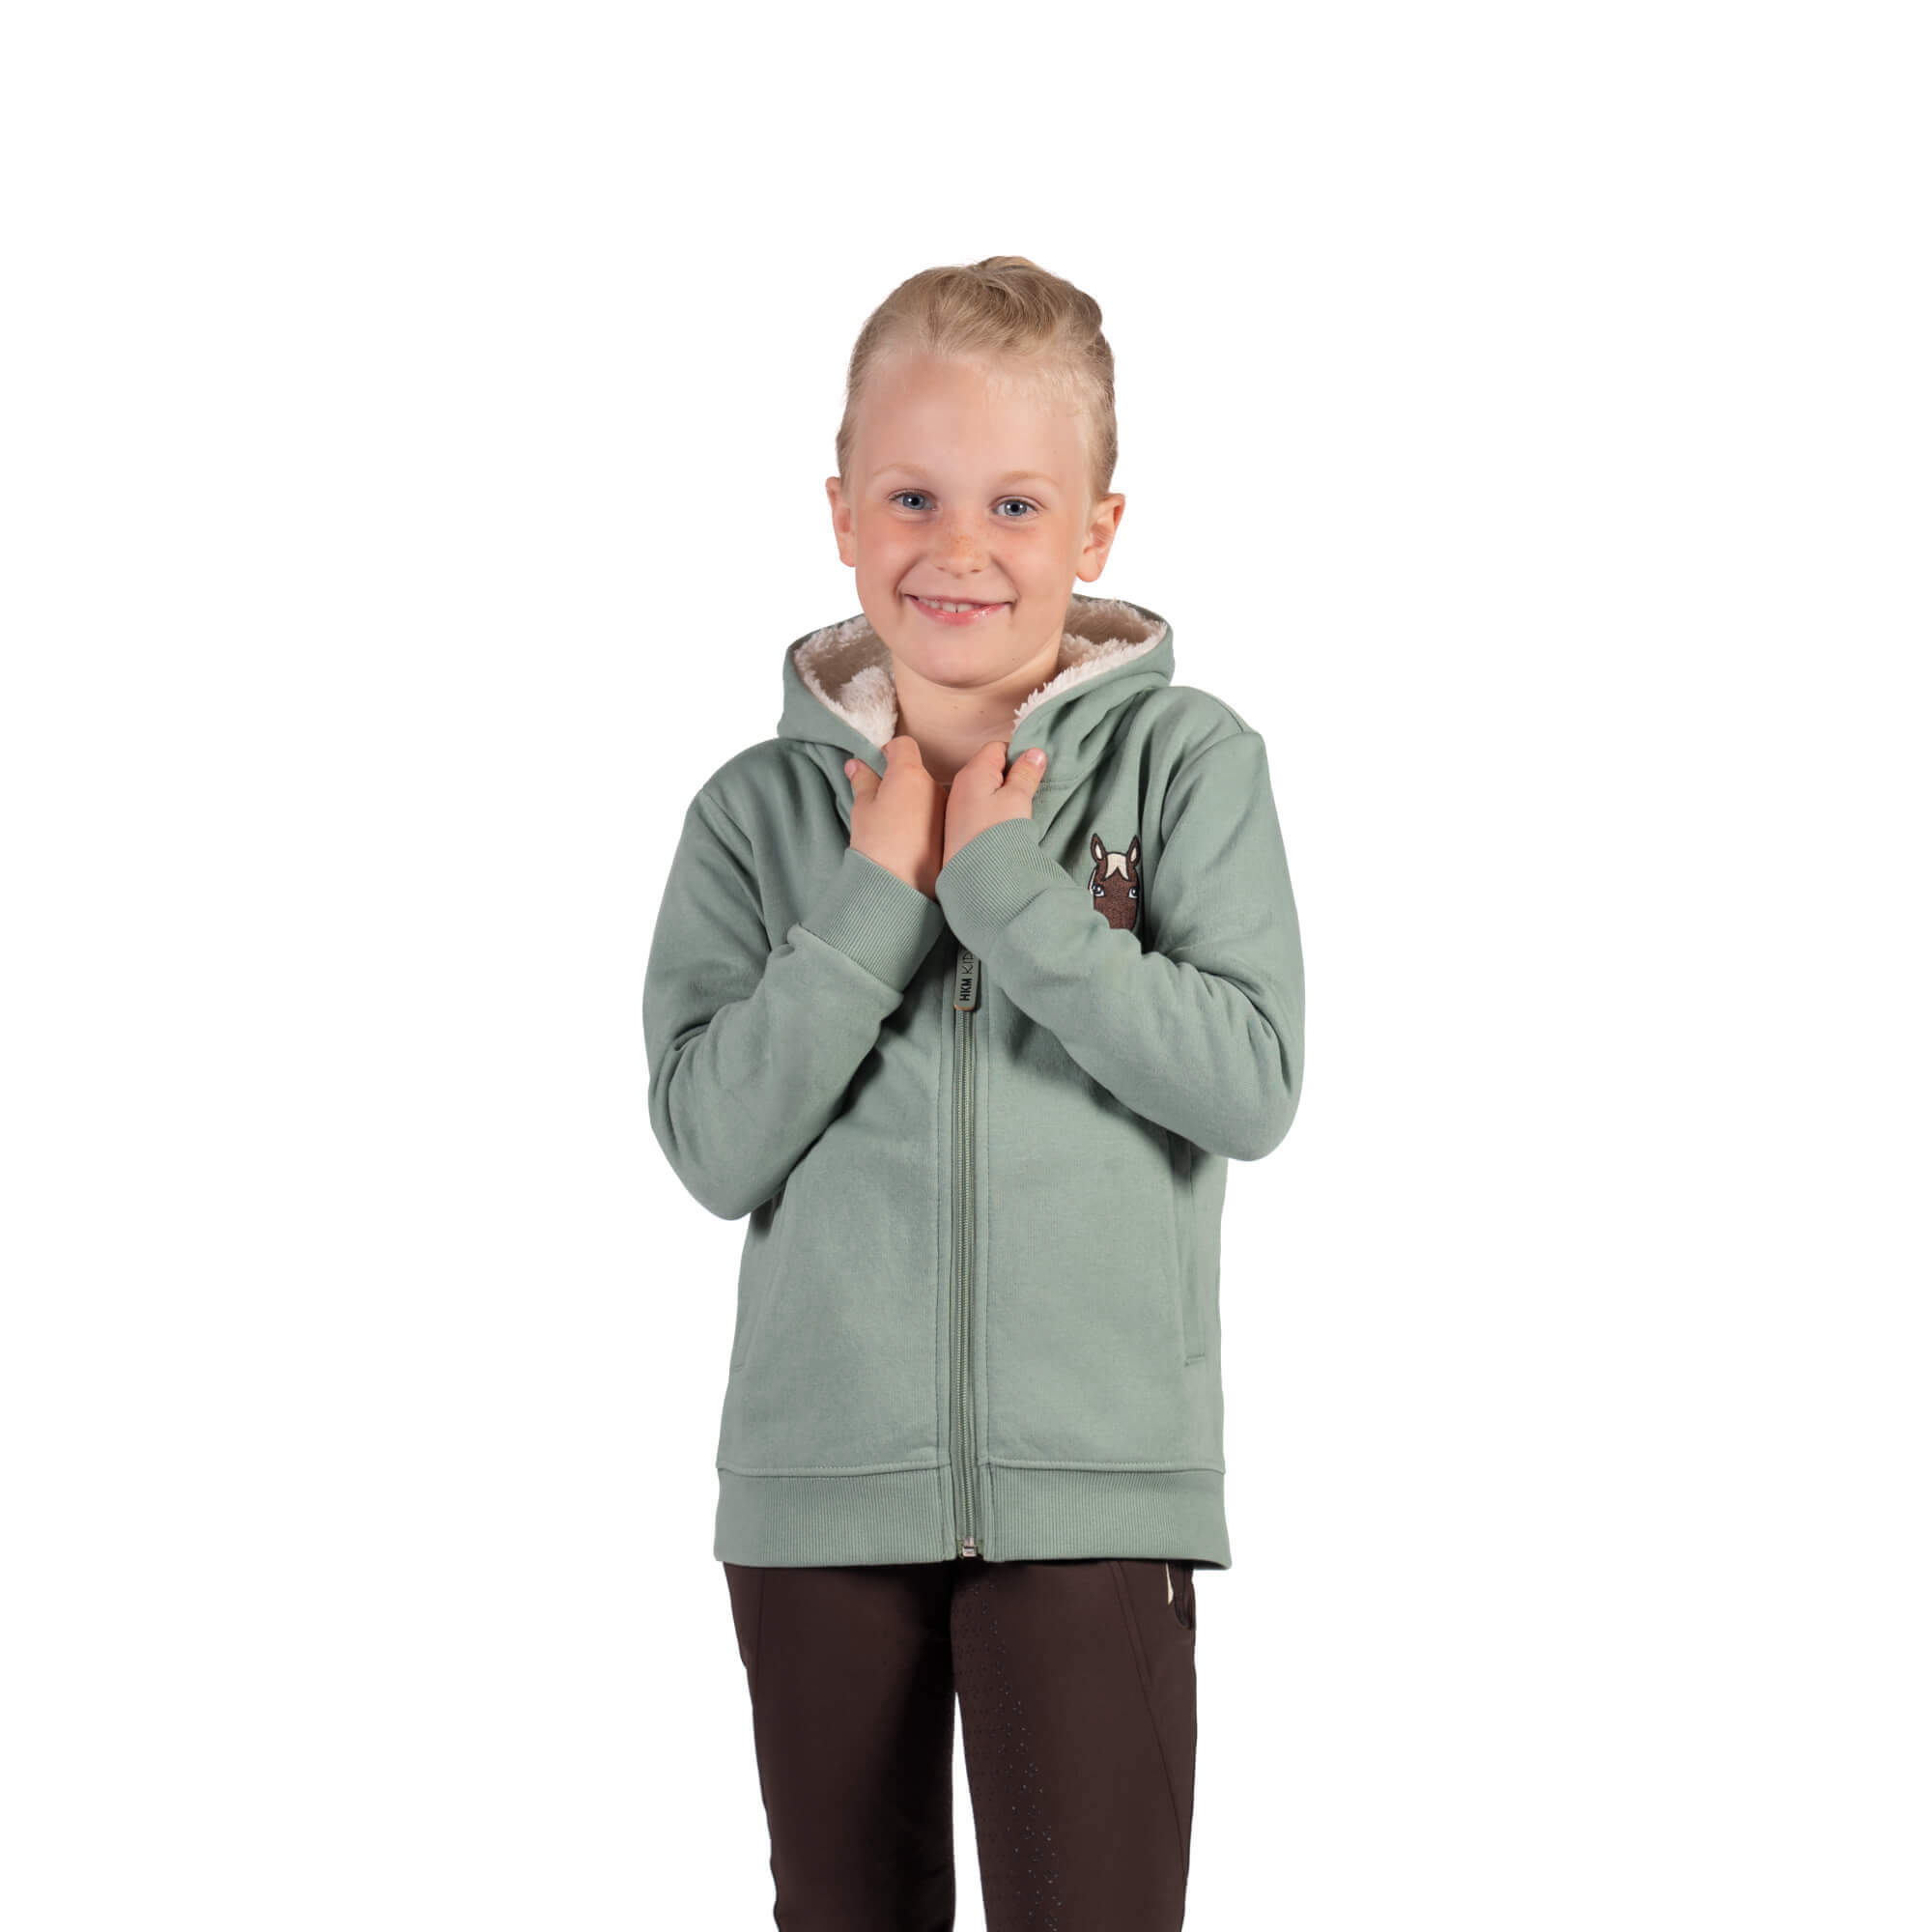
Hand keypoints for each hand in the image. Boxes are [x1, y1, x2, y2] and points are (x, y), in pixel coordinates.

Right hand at [844, 736, 945, 897]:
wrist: (901, 885)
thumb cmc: (877, 843)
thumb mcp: (862, 809)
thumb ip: (863, 781)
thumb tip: (857, 765)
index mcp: (909, 774)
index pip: (903, 745)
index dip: (889, 751)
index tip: (879, 765)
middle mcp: (933, 786)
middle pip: (916, 771)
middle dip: (901, 780)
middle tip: (883, 802)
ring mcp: (946, 808)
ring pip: (928, 794)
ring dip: (914, 801)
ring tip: (897, 827)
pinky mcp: (951, 830)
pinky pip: (936, 816)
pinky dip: (925, 820)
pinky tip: (911, 840)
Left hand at [942, 740, 1048, 869]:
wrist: (973, 876)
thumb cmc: (995, 833)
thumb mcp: (1017, 799)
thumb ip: (1026, 773)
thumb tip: (1034, 752)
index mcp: (974, 771)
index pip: (997, 748)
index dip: (1018, 756)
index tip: (1033, 774)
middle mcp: (960, 785)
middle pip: (990, 767)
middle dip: (1012, 777)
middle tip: (1029, 794)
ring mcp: (957, 807)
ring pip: (986, 789)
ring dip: (1004, 796)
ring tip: (1018, 812)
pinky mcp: (958, 826)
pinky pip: (980, 807)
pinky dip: (994, 811)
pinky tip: (1004, 825)